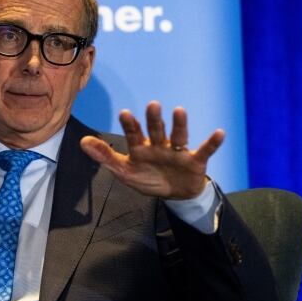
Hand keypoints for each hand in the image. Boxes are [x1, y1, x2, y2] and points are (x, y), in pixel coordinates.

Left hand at [80, 101, 223, 199]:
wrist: (174, 195)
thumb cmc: (148, 179)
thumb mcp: (124, 171)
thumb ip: (105, 156)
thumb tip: (82, 141)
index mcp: (141, 148)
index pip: (134, 135)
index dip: (130, 125)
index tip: (125, 113)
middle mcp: (160, 145)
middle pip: (156, 131)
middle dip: (154, 120)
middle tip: (152, 105)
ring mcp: (177, 152)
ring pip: (179, 136)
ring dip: (180, 125)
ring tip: (179, 111)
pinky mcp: (195, 161)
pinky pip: (205, 150)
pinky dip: (212, 143)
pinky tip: (219, 133)